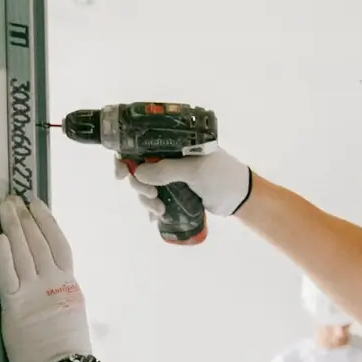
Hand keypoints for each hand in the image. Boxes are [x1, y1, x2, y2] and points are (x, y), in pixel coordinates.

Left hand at [0, 196, 91, 361]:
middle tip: (15, 198)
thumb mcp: (72, 315)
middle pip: (40, 243)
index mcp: (69, 285)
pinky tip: (1, 239)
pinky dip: (5, 257)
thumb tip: (54, 285)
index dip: (47, 222)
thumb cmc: (69, 350)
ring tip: (6, 207)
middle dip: (26, 218)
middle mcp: (54, 283)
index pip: (59, 245)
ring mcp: (36, 293)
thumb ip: (61, 296)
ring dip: (15, 228)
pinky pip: (9, 277)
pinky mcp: (16, 307)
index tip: (37, 204)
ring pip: (25, 253)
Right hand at [113, 148, 251, 219]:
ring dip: (147, 200)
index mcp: (174, 142)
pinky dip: (154, 208)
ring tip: (160, 211)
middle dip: (140, 185)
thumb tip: (137, 173)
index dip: (125, 157)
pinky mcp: (176, 191)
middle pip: (138, 167)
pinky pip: (157, 198)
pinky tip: (157, 218)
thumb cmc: (222, 177)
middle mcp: (170, 155)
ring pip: (146, 185)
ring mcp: (173, 174)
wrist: (241, 198)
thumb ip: (166, 170)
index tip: (121, 174)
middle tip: (152, 197)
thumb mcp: (195, 171)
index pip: (140, 143)